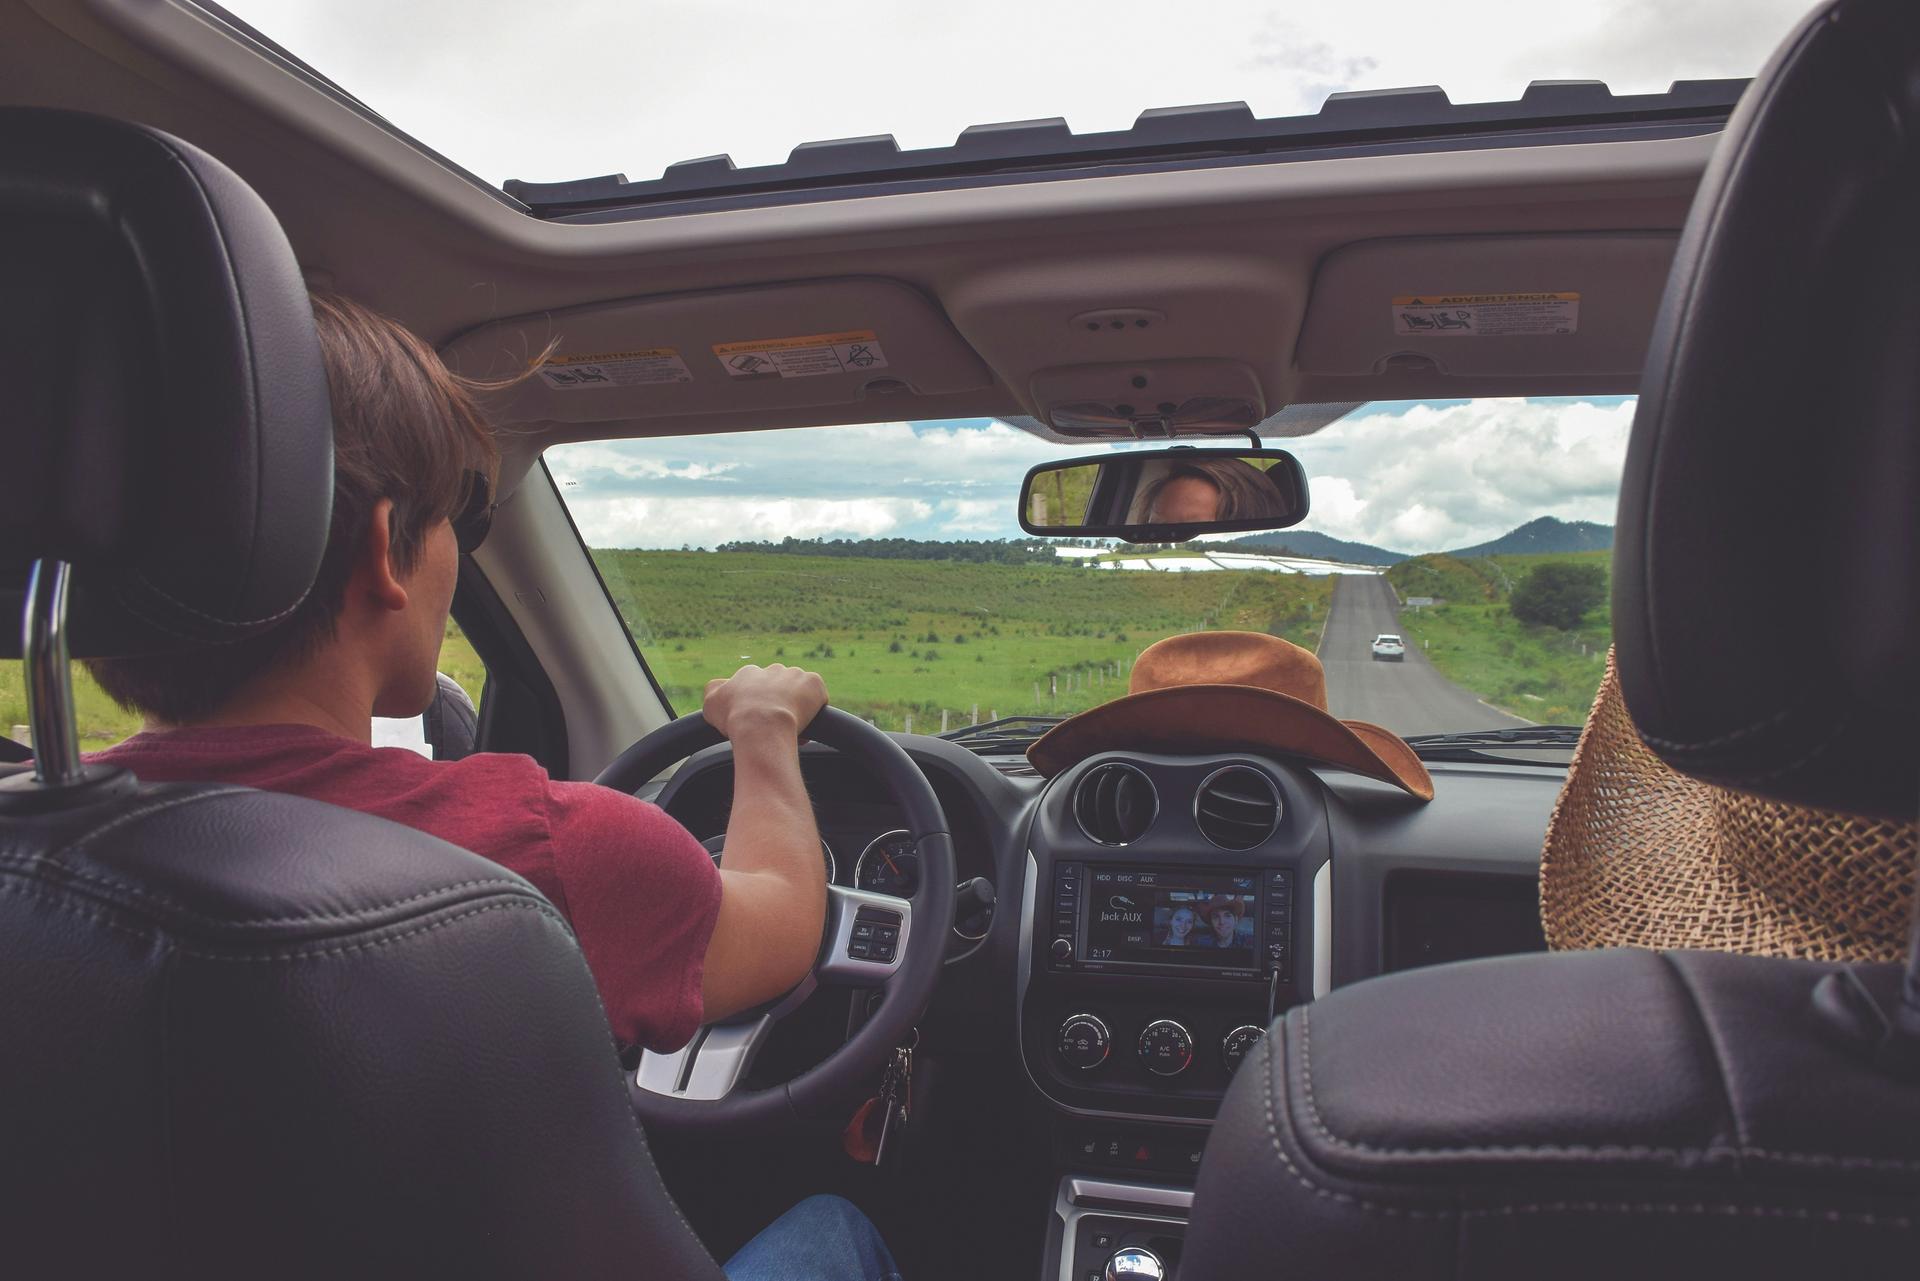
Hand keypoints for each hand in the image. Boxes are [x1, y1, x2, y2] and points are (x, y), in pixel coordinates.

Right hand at [702, 664, 827, 739]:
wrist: (761, 726)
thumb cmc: (735, 718)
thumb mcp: (711, 704)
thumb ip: (714, 691)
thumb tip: (719, 687)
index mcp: (748, 674)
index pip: (755, 688)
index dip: (757, 708)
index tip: (759, 724)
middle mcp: (772, 670)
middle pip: (778, 688)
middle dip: (778, 706)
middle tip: (775, 728)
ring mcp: (795, 675)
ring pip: (798, 692)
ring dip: (797, 709)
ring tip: (792, 731)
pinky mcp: (814, 683)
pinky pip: (818, 696)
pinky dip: (815, 710)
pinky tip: (807, 726)